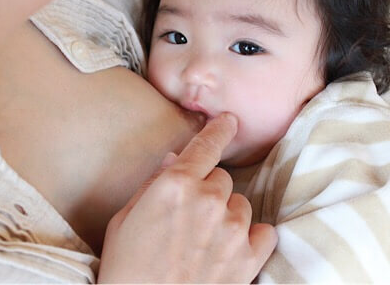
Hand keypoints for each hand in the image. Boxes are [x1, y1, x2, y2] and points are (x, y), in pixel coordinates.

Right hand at [98, 113, 277, 282]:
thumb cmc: (126, 268)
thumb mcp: (125, 219)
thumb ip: (154, 184)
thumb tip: (176, 160)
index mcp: (175, 185)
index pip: (205, 145)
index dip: (218, 129)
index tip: (229, 121)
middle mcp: (207, 201)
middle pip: (222, 179)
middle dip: (208, 191)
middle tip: (189, 218)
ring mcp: (232, 230)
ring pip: (241, 205)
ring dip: (227, 215)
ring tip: (204, 242)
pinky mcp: (248, 259)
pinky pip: (264, 232)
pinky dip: (251, 238)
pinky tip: (231, 250)